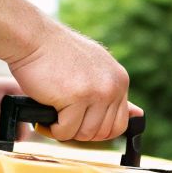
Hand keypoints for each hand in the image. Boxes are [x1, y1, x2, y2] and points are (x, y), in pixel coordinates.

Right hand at [5, 21, 140, 141]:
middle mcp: (112, 86)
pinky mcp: (77, 98)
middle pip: (102, 133)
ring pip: (85, 134)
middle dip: (80, 130)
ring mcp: (97, 92)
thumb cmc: (56, 54)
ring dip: (65, 129)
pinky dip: (52, 128)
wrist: (33, 38)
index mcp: (120, 79)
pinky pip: (66, 131)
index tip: (80, 122)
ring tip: (53, 112)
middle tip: (62, 116)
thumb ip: (112, 92)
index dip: (97, 130)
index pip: (119, 123)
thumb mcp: (93, 69)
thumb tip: (138, 114)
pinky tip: (46, 110)